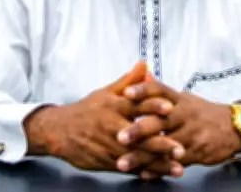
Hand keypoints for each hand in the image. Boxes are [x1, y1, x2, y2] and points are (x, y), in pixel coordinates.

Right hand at [24, 63, 182, 176]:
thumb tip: (144, 64)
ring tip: (177, 169)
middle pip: (140, 136)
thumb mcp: (106, 92)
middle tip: (181, 149)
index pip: (137, 104)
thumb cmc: (87, 110)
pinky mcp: (107, 162)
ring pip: (137, 156)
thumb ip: (128, 81)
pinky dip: (144, 172)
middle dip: (161, 144)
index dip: (153, 105)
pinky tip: (160, 176)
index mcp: (115, 106)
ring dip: (158, 164)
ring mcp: (110, 146)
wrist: (59, 131)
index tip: (170, 107)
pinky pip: (128, 168)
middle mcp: (113, 126)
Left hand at [120, 81, 240, 169]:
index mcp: (179, 100)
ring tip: (123, 163)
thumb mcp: (183, 99)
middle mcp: (184, 115)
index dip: (143, 90)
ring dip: (142, 156)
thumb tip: (140, 76)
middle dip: (139, 130)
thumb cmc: (201, 113)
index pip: (159, 90)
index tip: (125, 93)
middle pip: (160, 121)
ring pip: (164, 146)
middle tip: (119, 137)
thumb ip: (161, 93)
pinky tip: (143, 174)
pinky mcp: (196, 152)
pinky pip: (174, 162)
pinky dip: (157, 169)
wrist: (234, 127)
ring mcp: (191, 134)